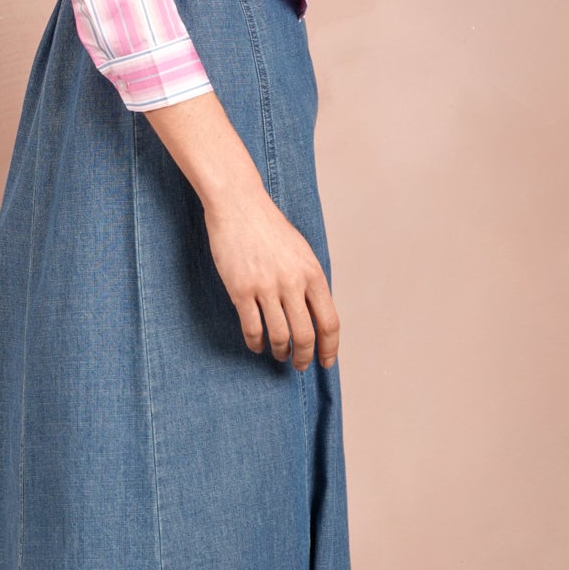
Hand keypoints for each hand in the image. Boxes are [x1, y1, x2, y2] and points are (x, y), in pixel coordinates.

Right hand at [141, 89, 339, 370]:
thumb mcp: (300, 251)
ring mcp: (266, 287)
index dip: (329, 348)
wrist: (239, 204)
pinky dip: (256, 343)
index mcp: (313, 273)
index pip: (329, 322)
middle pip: (306, 334)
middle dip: (305, 356)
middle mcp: (293, 283)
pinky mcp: (241, 290)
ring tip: (278, 355)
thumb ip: (309, 281)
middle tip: (300, 365)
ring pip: (279, 336)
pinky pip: (252, 328)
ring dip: (280, 352)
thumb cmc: (268, 227)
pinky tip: (256, 346)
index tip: (326, 362)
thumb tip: (315, 314)